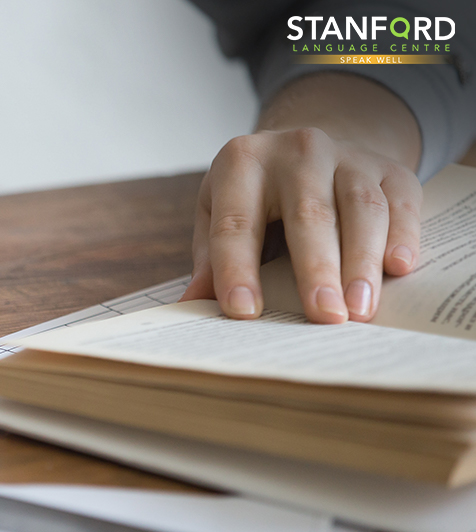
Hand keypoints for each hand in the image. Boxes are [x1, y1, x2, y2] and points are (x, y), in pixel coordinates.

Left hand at [181, 73, 422, 322]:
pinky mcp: (391, 168)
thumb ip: (211, 257)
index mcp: (242, 163)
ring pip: (360, 208)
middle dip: (316, 270)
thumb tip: (191, 304)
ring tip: (360, 310)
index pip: (236, 223)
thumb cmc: (254, 197)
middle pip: (308, 214)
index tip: (243, 312)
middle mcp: (297, 151)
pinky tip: (399, 269)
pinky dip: (403, 235)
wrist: (306, 151)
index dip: (237, 269)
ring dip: (362, 262)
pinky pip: (401, 201)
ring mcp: (348, 155)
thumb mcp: (218, 212)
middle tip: (324, 317)